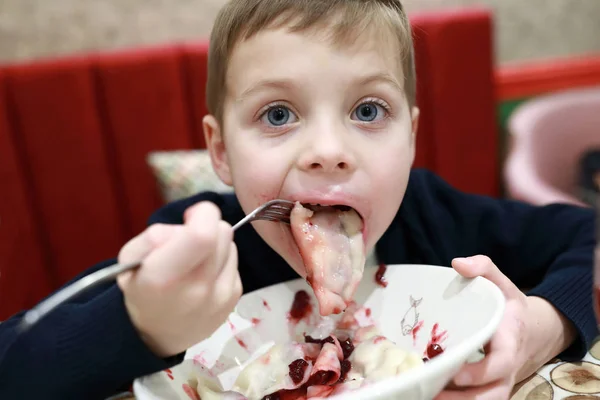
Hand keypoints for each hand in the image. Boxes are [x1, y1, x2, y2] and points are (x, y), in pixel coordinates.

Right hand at [116, 202, 241, 357]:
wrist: (155, 335)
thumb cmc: (141, 289)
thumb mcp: (131, 258)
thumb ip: (157, 235)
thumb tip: (190, 225)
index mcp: (165, 279)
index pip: (203, 234)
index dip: (202, 214)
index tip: (190, 216)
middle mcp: (197, 290)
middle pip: (223, 232)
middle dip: (207, 227)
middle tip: (189, 240)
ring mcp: (220, 298)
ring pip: (231, 245)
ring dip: (215, 246)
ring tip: (194, 262)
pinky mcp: (234, 300)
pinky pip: (235, 263)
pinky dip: (221, 262)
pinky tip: (204, 276)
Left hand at [435, 255, 528, 399]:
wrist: (529, 330)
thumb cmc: (509, 306)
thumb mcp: (501, 283)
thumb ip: (484, 268)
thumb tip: (458, 263)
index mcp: (510, 343)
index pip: (501, 365)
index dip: (480, 372)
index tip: (456, 374)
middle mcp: (506, 370)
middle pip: (492, 396)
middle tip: (430, 394)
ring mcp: (497, 383)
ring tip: (422, 396)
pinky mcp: (486, 389)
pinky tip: (426, 393)